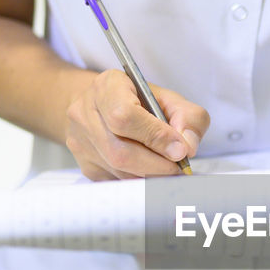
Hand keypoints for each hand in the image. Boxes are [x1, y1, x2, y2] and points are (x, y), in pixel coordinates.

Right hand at [65, 69, 208, 178]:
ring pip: (119, 171)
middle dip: (157, 164)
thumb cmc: (142, 102)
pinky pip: (116, 182)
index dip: (155, 136)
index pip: (124, 116)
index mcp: (107, 87)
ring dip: (151, 174)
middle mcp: (85, 113)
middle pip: (120, 152)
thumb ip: (188, 118)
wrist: (106, 107)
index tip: (179, 149)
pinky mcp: (85, 165)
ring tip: (167, 167)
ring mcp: (80, 142)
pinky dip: (140, 180)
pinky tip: (150, 171)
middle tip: (178, 166)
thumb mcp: (170, 99)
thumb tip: (187, 148)